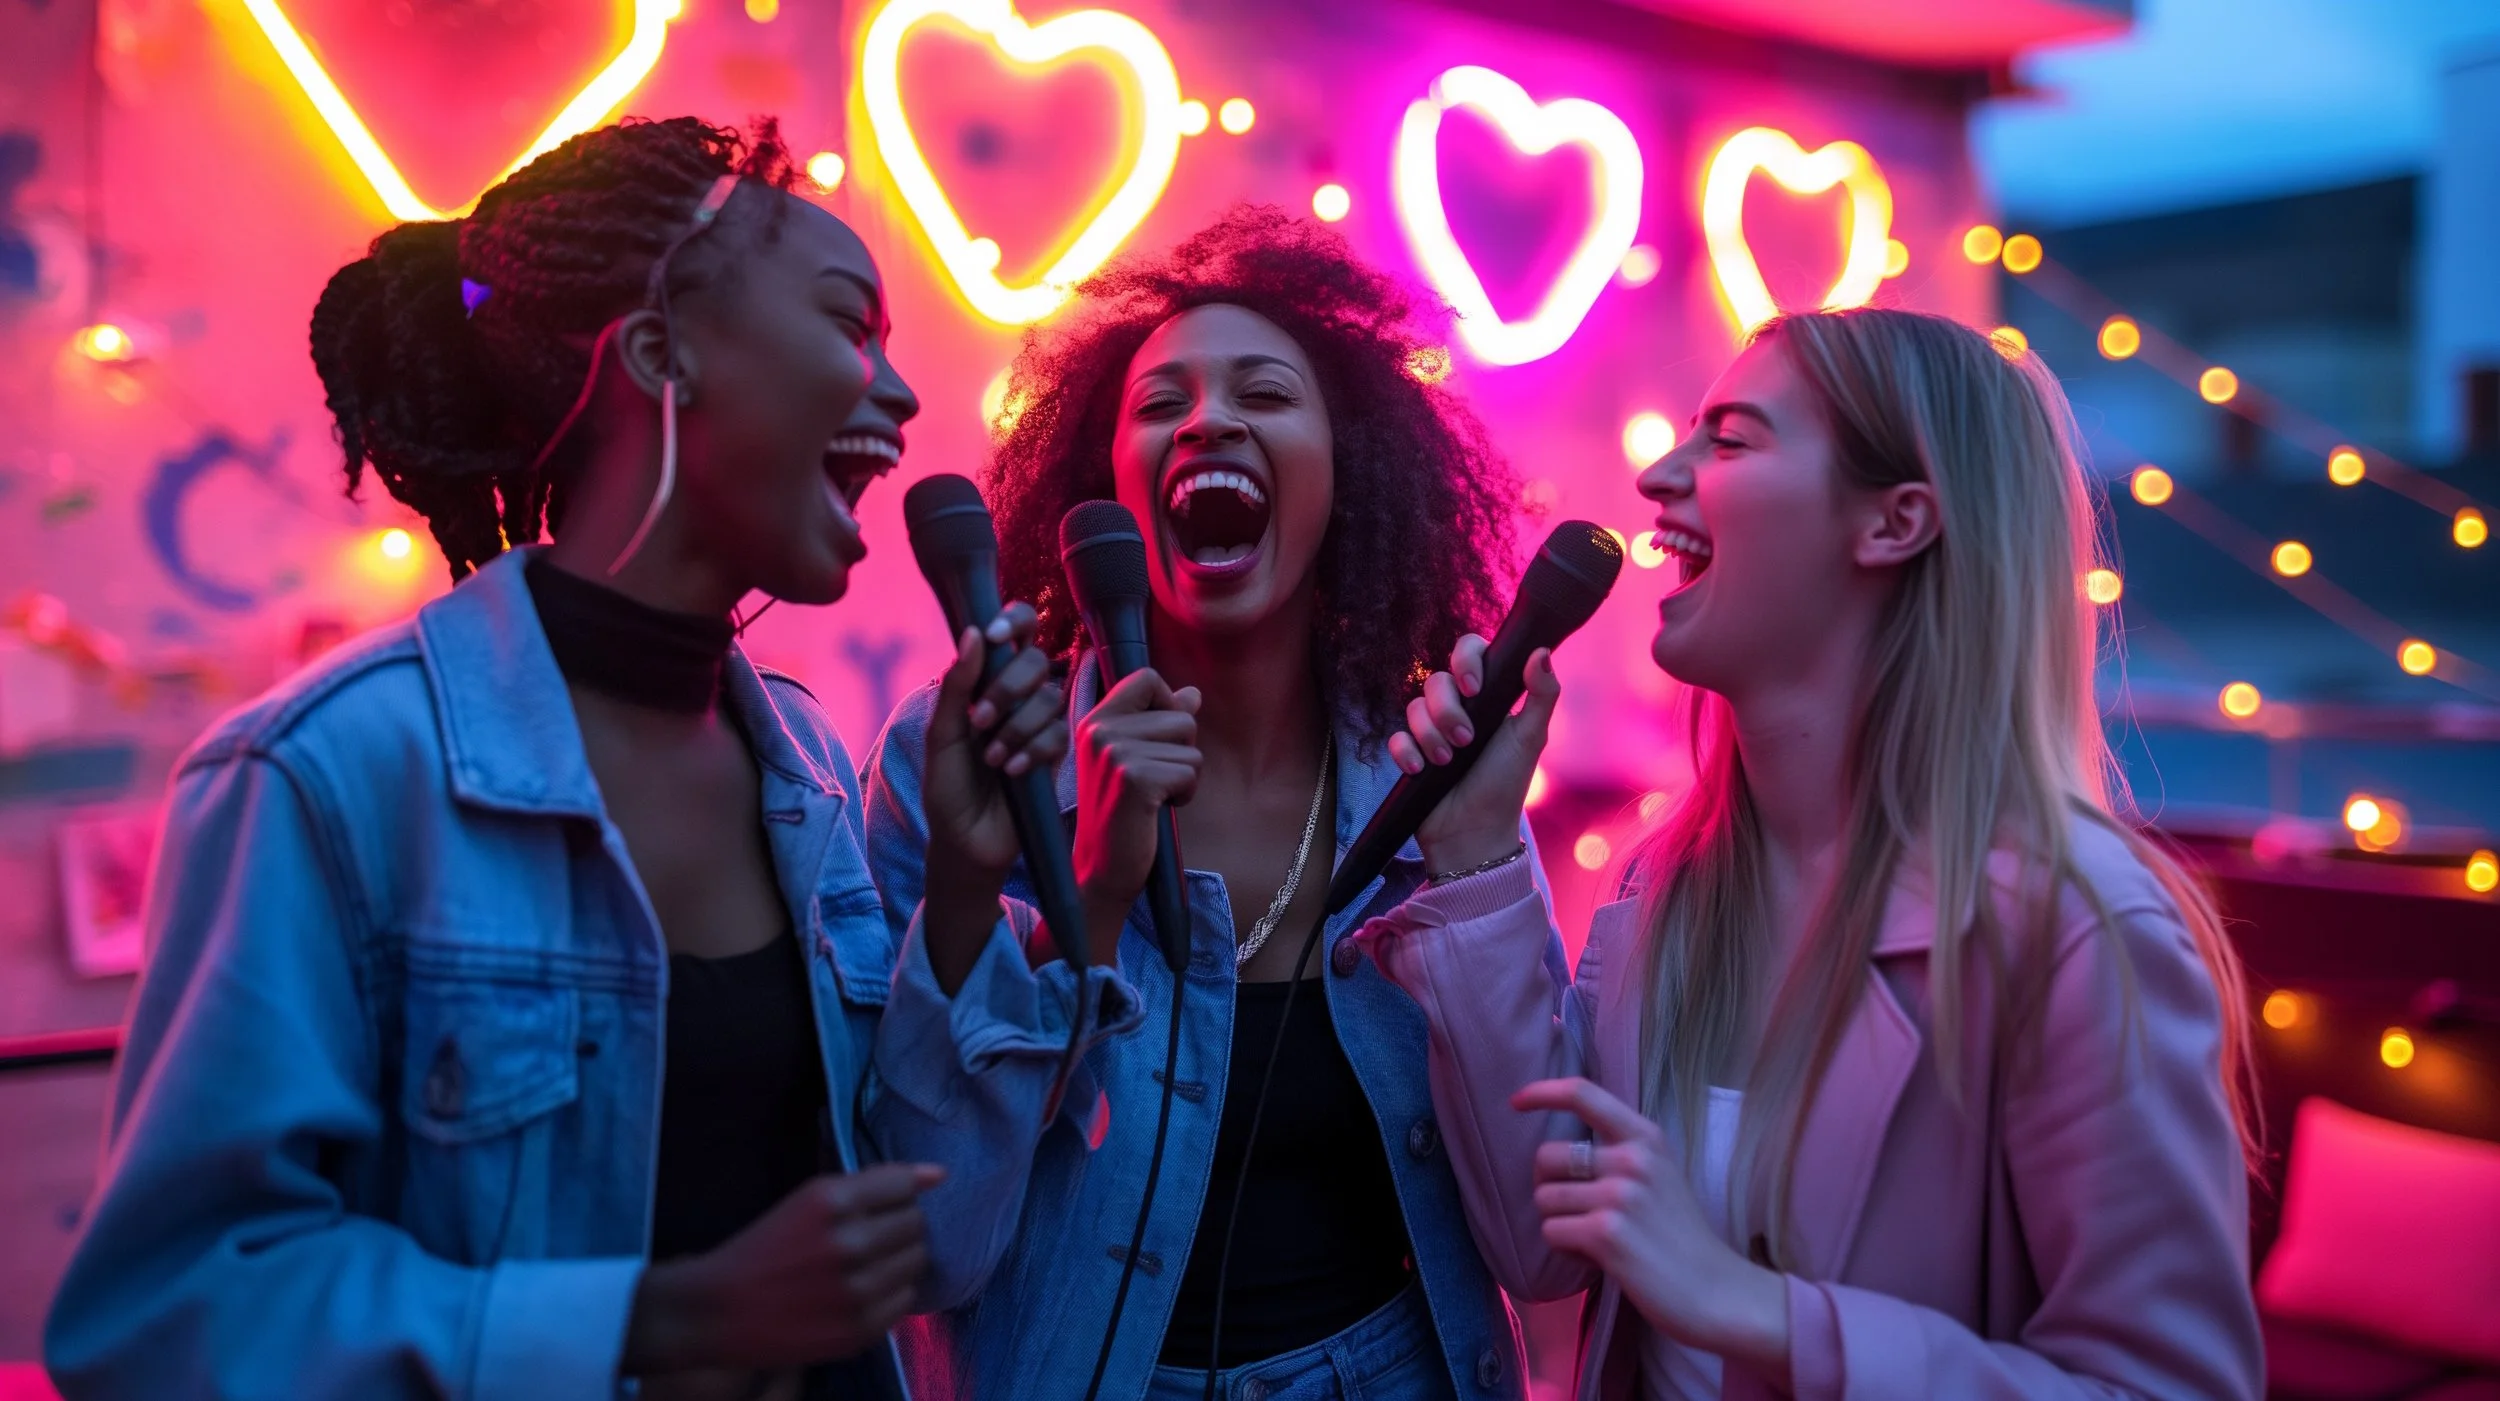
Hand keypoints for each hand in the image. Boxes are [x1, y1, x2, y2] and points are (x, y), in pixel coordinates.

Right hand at [624, 1163, 942, 1375]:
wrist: (721, 1311)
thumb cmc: (766, 1246)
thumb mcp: (810, 1199)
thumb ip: (875, 1183)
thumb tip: (940, 1175)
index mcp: (832, 1202)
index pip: (904, 1187)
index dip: (897, 1195)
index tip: (884, 1205)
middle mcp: (850, 1244)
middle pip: (916, 1224)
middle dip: (900, 1226)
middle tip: (870, 1237)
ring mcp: (857, 1291)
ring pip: (917, 1262)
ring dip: (899, 1259)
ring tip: (865, 1265)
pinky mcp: (860, 1330)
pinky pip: (906, 1300)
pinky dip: (890, 1293)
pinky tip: (861, 1292)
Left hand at [922, 603, 1067, 881]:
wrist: (965, 841)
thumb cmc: (948, 787)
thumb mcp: (941, 735)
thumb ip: (957, 686)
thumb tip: (974, 633)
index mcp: (987, 680)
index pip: (1016, 631)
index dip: (1013, 621)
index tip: (995, 636)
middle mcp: (1017, 696)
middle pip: (1036, 660)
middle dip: (1008, 687)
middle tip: (979, 721)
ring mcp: (1039, 723)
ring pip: (1050, 697)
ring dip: (1017, 727)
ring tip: (991, 758)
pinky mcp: (1056, 753)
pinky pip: (1059, 734)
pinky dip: (1033, 751)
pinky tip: (1011, 772)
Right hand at [1071, 668, 1200, 960]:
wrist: (1101, 867)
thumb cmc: (1122, 813)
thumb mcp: (1137, 761)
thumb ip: (1162, 722)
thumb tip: (1193, 694)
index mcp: (1095, 720)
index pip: (1147, 677)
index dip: (1169, 704)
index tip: (1160, 740)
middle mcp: (1100, 730)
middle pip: (1181, 716)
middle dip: (1183, 751)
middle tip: (1155, 781)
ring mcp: (1115, 752)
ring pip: (1190, 747)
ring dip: (1185, 776)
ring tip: (1154, 797)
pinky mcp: (1135, 778)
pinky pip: (1190, 771)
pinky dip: (1185, 794)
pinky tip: (1158, 810)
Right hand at [1386, 635, 1557, 873]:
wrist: (1474, 833)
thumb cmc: (1507, 784)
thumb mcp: (1531, 737)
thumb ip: (1542, 694)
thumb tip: (1541, 651)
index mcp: (1488, 697)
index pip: (1469, 652)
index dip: (1465, 661)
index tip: (1472, 688)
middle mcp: (1458, 708)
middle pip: (1436, 680)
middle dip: (1447, 710)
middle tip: (1466, 740)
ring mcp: (1431, 731)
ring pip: (1414, 707)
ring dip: (1430, 736)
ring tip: (1448, 762)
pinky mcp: (1410, 754)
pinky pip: (1396, 737)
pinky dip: (1407, 753)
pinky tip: (1421, 771)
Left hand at [1514, 1079, 1789, 1380]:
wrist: (1718, 1291)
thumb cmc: (1683, 1238)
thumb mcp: (1661, 1176)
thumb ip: (1621, 1156)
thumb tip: (1557, 1155)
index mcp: (1646, 1138)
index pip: (1583, 1094)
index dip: (1542, 1093)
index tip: (1517, 1102)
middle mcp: (1632, 1159)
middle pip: (1546, 1157)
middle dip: (1548, 1186)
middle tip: (1576, 1211)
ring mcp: (1619, 1195)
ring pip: (1544, 1199)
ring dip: (1560, 1224)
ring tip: (1598, 1240)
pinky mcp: (1606, 1233)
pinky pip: (1552, 1232)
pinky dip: (1567, 1250)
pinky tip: (1600, 1258)